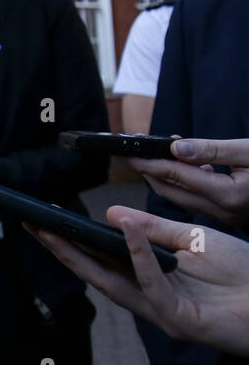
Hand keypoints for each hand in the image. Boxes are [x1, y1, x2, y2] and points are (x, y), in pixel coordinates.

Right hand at [29, 206, 248, 357]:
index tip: (47, 218)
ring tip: (56, 228)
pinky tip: (124, 229)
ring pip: (109, 282)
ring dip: (80, 255)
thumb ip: (155, 229)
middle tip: (33, 225)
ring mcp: (159, 311)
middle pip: (93, 272)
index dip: (72, 241)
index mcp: (148, 280)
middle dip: (60, 249)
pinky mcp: (177, 320)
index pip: (100, 260)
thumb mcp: (195, 240)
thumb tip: (112, 216)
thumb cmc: (243, 274)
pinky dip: (136, 254)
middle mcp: (147, 299)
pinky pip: (150, 283)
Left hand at [131, 137, 248, 226]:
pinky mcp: (227, 215)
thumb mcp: (248, 151)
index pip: (177, 175)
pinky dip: (181, 183)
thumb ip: (211, 150)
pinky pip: (193, 200)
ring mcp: (225, 216)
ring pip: (179, 197)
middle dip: (148, 170)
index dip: (149, 161)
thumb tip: (174, 148)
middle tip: (134, 150)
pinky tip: (181, 164)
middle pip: (171, 190)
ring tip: (156, 151)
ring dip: (163, 176)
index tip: (129, 151)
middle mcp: (224, 211)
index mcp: (229, 194)